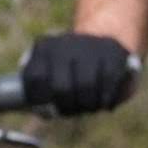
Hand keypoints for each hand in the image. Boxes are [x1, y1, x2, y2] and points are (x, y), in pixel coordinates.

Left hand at [21, 32, 140, 114]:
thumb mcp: (50, 69)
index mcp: (44, 48)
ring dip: (88, 105)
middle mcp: (65, 44)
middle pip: (61, 88)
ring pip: (86, 87)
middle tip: (71, 110)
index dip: (39, 99)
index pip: (34, 78)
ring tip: (88, 107)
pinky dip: (106, 100)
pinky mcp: (113, 53)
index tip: (47, 107)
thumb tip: (44, 112)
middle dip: (66, 106)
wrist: (105, 35)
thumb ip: (42, 90)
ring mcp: (90, 47)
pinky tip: (105, 104)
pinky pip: (108, 85)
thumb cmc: (72, 67)